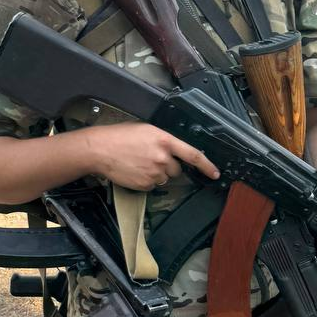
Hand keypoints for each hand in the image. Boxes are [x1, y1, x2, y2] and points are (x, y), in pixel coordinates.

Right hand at [87, 122, 219, 191]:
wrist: (100, 149)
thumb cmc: (121, 136)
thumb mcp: (147, 130)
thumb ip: (164, 141)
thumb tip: (174, 152)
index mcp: (165, 141)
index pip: (193, 155)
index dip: (207, 166)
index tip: (215, 173)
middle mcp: (163, 158)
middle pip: (177, 169)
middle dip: (168, 166)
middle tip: (151, 158)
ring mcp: (154, 173)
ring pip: (164, 178)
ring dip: (157, 173)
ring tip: (139, 163)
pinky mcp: (145, 184)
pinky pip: (152, 186)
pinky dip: (146, 180)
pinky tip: (134, 170)